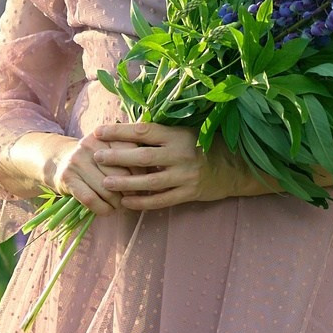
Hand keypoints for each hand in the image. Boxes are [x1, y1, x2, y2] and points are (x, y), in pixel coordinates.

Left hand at [85, 120, 269, 210]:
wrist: (236, 167)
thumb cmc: (205, 146)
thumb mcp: (186, 132)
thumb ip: (161, 134)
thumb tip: (127, 129)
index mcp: (178, 135)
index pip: (143, 130)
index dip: (119, 131)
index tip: (99, 131)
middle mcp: (180, 154)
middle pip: (142, 156)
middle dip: (117, 156)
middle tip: (97, 156)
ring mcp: (184, 175)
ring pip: (149, 181)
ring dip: (125, 183)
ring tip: (106, 182)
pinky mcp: (189, 193)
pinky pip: (161, 200)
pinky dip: (142, 202)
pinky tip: (126, 202)